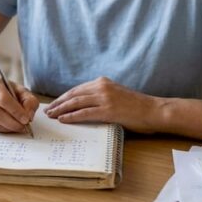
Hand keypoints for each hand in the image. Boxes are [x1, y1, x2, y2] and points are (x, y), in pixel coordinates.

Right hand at [0, 75, 38, 132]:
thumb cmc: (3, 89)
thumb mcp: (18, 89)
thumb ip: (29, 100)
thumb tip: (29, 115)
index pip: (3, 99)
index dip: (16, 111)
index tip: (26, 119)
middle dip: (12, 123)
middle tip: (23, 127)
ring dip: (6, 128)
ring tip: (17, 127)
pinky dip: (0, 130)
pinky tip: (7, 127)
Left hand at [44, 76, 160, 132]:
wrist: (154, 110)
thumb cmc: (137, 107)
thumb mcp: (116, 96)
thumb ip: (101, 97)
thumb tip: (83, 106)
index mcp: (102, 82)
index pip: (77, 89)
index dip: (63, 97)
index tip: (54, 104)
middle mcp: (102, 87)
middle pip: (73, 95)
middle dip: (58, 103)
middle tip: (48, 110)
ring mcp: (105, 98)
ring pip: (76, 103)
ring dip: (61, 110)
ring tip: (51, 116)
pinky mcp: (108, 110)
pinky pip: (85, 113)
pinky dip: (72, 116)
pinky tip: (63, 120)